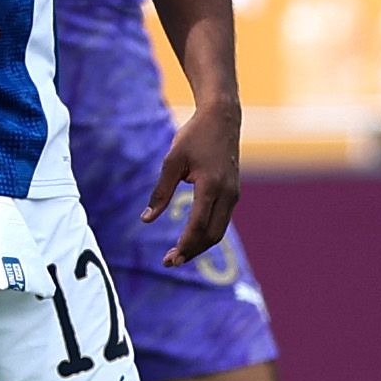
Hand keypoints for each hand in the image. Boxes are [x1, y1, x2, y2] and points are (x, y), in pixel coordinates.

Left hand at [145, 98, 241, 264]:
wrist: (221, 119)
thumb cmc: (194, 137)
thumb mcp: (171, 162)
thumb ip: (160, 192)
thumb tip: (146, 220)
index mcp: (212, 186)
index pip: (198, 226)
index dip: (184, 245)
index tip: (169, 259)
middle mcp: (228, 194)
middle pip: (212, 235)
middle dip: (192, 251)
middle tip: (170, 262)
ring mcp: (234, 194)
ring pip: (219, 230)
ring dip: (199, 245)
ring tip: (178, 255)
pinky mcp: (233, 192)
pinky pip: (221, 220)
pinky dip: (207, 233)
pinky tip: (190, 238)